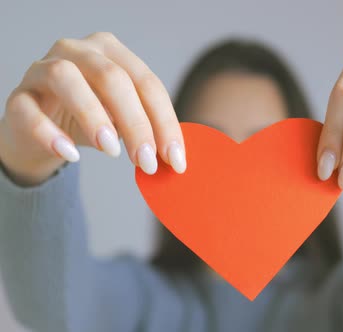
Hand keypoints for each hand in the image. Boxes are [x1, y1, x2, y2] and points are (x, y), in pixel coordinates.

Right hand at [0, 32, 185, 185]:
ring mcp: (43, 69)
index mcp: (112, 52)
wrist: (40, 131)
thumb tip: (175, 157)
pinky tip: (71, 154)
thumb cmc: (90, 121)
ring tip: (112, 151)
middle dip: (136, 123)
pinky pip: (28, 109)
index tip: (176, 159)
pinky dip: (50, 133)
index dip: (165, 122)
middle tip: (147, 161)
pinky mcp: (18, 96)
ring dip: (94, 115)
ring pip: (66, 78)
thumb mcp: (123, 122)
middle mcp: (79, 51)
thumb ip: (147, 132)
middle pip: (113, 78)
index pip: (147, 83)